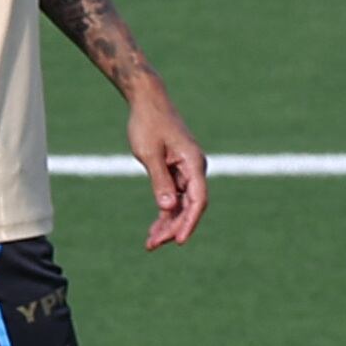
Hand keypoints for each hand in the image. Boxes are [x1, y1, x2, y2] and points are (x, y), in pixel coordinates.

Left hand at [125, 83, 208, 250]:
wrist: (147, 101)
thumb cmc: (148, 123)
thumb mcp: (149, 154)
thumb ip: (160, 182)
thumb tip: (168, 209)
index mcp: (193, 163)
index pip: (198, 199)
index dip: (190, 222)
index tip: (179, 240)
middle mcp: (195, 169)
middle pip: (190, 206)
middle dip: (174, 227)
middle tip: (154, 245)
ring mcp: (187, 171)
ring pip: (182, 205)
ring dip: (168, 224)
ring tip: (151, 243)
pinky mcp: (177, 172)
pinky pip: (175, 197)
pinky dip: (165, 212)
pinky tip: (154, 230)